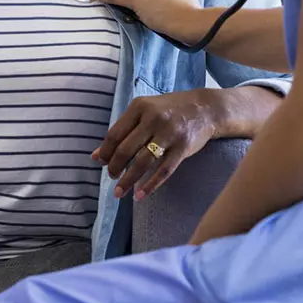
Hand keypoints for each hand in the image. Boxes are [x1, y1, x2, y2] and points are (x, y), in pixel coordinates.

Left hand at [91, 89, 218, 200]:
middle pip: (126, 149)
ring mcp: (169, 133)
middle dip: (115, 167)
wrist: (205, 108)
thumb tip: (96, 156)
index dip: (105, 151)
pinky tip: (140, 195)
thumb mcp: (145, 111)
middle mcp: (154, 118)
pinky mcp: (183, 147)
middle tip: (111, 177)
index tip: (100, 163)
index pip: (115, 133)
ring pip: (143, 162)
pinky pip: (163, 171)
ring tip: (119, 192)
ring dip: (128, 180)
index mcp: (140, 107)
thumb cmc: (169, 110)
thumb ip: (123, 129)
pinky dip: (150, 185)